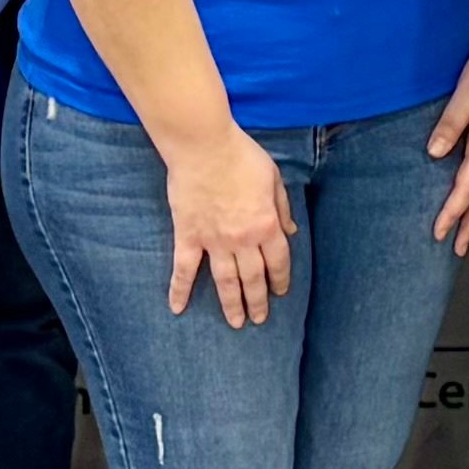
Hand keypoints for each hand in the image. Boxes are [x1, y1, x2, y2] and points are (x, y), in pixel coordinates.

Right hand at [162, 127, 296, 323]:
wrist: (204, 146)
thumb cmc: (241, 156)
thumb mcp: (274, 178)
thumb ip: (282, 208)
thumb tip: (291, 231)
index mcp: (266, 225)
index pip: (278, 262)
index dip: (280, 280)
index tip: (280, 293)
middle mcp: (243, 240)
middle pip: (254, 278)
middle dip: (258, 301)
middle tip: (259, 319)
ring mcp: (214, 241)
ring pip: (225, 281)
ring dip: (232, 304)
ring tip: (236, 322)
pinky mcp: (188, 236)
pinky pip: (184, 269)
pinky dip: (179, 290)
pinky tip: (177, 309)